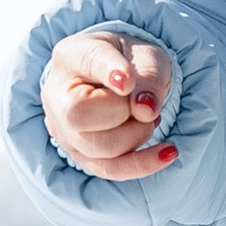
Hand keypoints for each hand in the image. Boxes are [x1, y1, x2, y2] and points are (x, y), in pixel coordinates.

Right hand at [42, 31, 177, 178]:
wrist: (120, 78)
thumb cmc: (129, 62)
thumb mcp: (147, 56)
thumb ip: (148, 77)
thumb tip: (145, 111)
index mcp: (71, 56)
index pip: (88, 62)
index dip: (109, 72)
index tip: (127, 81)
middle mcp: (56, 96)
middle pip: (80, 116)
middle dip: (123, 112)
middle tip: (141, 100)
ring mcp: (64, 131)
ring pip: (99, 147)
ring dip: (137, 133)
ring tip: (147, 117)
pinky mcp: (81, 156)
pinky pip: (110, 169)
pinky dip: (142, 164)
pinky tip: (168, 152)